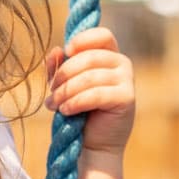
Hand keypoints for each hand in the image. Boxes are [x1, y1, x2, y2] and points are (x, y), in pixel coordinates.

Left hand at [45, 27, 135, 156]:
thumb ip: (59, 67)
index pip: (102, 35)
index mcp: (109, 55)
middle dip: (64, 74)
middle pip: (89, 57)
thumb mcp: (65, 85)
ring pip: (90, 77)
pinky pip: (96, 94)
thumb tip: (55, 51)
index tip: (66, 51)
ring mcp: (127, 80)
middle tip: (51, 91)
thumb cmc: (79, 111)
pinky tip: (65, 110)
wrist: (93, 144)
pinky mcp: (127, 98)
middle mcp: (122, 63)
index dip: (83, 40)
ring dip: (66, 91)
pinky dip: (76, 102)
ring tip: (53, 104)